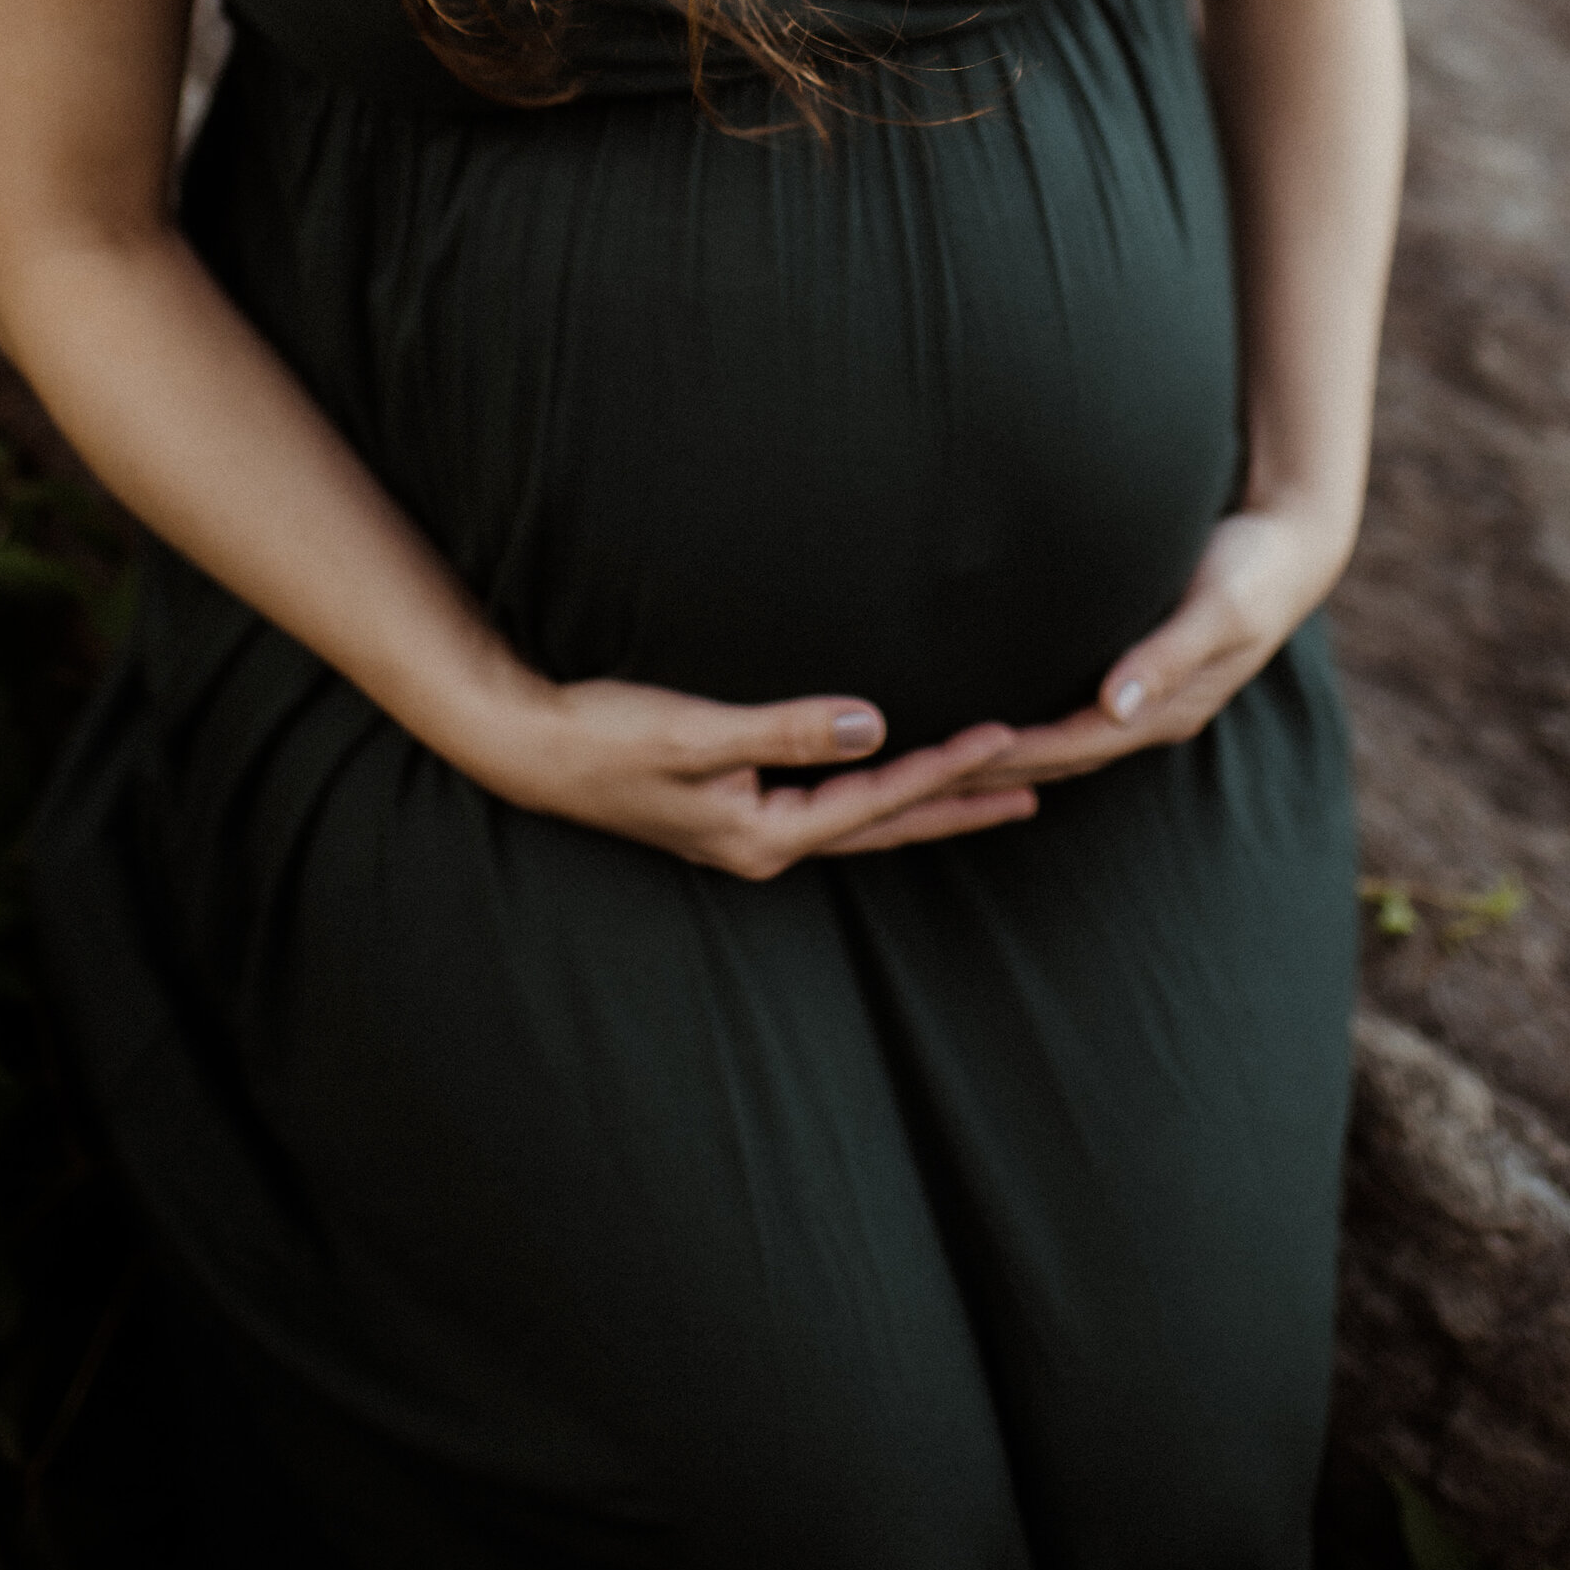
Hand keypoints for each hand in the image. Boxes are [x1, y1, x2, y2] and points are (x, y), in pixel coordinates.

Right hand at [482, 676, 1037, 877]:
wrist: (533, 750)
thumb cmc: (607, 736)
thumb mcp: (697, 732)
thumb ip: (789, 730)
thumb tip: (876, 725)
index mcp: (765, 833)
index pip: (879, 800)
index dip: (946, 769)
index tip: (1009, 742)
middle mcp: (768, 844)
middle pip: (887, 827)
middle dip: (960, 806)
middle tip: (1036, 792)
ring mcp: (753, 832)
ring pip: (865, 823)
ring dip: (928, 804)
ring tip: (991, 791)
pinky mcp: (739, 811)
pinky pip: (833, 810)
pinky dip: (880, 797)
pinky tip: (894, 783)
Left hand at [963, 500, 1352, 794]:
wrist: (1290, 546)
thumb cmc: (1252, 569)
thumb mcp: (1218, 609)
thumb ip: (1168, 654)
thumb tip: (1117, 705)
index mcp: (1171, 709)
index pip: (1076, 744)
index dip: (1018, 753)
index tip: (959, 757)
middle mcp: (1154, 715)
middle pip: (1063, 758)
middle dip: (1000, 770)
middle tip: (928, 776)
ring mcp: (1147, 699)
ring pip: (1065, 743)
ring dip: (1010, 756)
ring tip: (945, 760)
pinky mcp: (1137, 672)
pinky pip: (1074, 713)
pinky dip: (1032, 725)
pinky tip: (994, 715)